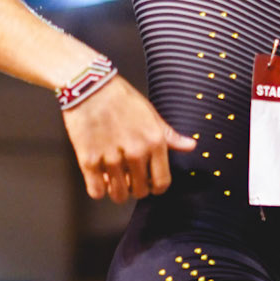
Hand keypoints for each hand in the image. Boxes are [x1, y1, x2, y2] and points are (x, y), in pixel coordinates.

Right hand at [62, 76, 195, 201]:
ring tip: (113, 178)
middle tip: (128, 178)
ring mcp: (111, 158)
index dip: (156, 188)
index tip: (149, 184)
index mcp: (154, 142)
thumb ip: (170, 135)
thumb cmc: (120, 97)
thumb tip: (191, 145)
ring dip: (116, 191)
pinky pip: (96, 191)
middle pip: (140, 191)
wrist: (89, 85)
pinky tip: (98, 177)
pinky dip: (98, 189)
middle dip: (135, 188)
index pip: (162, 183)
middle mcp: (135, 153)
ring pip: (118, 195)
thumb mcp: (151, 114)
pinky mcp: (88, 160)